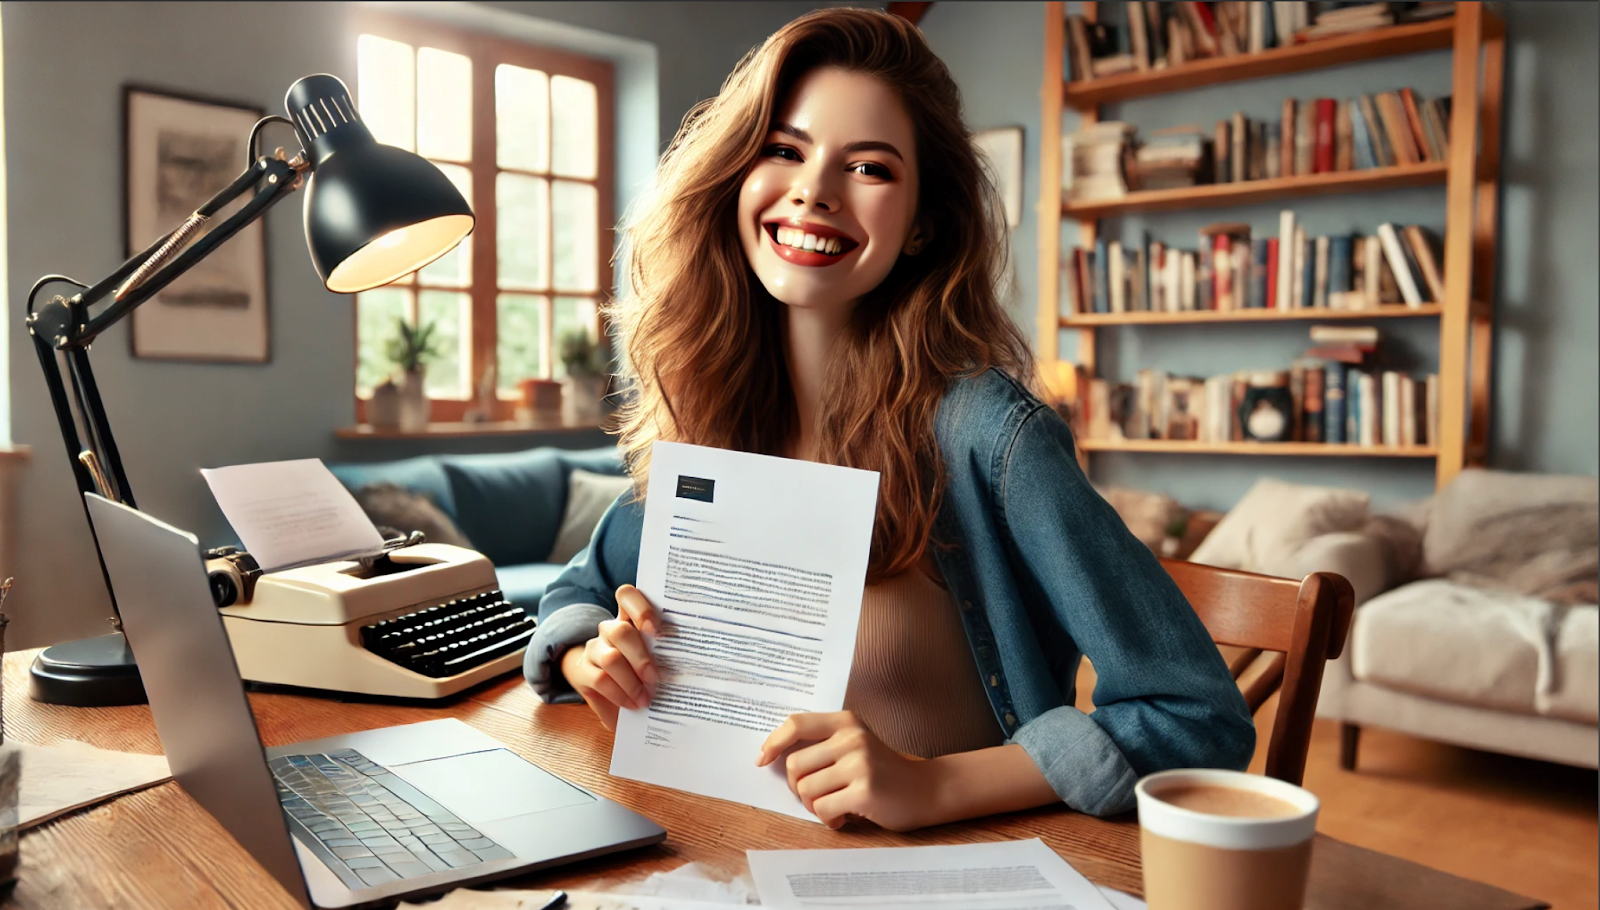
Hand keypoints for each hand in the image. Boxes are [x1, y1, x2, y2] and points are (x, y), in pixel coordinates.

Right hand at [559, 585, 660, 731]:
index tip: (657, 630)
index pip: (627, 596)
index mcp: (629, 619)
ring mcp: (594, 649)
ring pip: (610, 659)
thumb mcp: (655, 659)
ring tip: (646, 699)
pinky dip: (620, 694)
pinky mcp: (583, 672)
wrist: (606, 690)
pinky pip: (601, 680)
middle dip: (641, 658)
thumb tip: (696, 665)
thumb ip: (667, 655)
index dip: (641, 608)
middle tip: (656, 679)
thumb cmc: (640, 672)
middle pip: (620, 631)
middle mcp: (609, 630)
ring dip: (632, 682)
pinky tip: (633, 704)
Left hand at [757, 711, 938, 831]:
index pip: (796, 724)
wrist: (927, 790)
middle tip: (816, 796)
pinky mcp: (864, 791)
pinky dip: (828, 820)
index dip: (774, 742)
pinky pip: (822, 809)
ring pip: (806, 790)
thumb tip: (772, 757)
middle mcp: (852, 738)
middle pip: (794, 765)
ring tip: (834, 807)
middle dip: (797, 787)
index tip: (763, 760)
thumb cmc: (883, 771)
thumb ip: (823, 744)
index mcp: (846, 722)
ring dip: (814, 806)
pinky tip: (844, 818)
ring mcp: (859, 764)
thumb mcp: (855, 745)